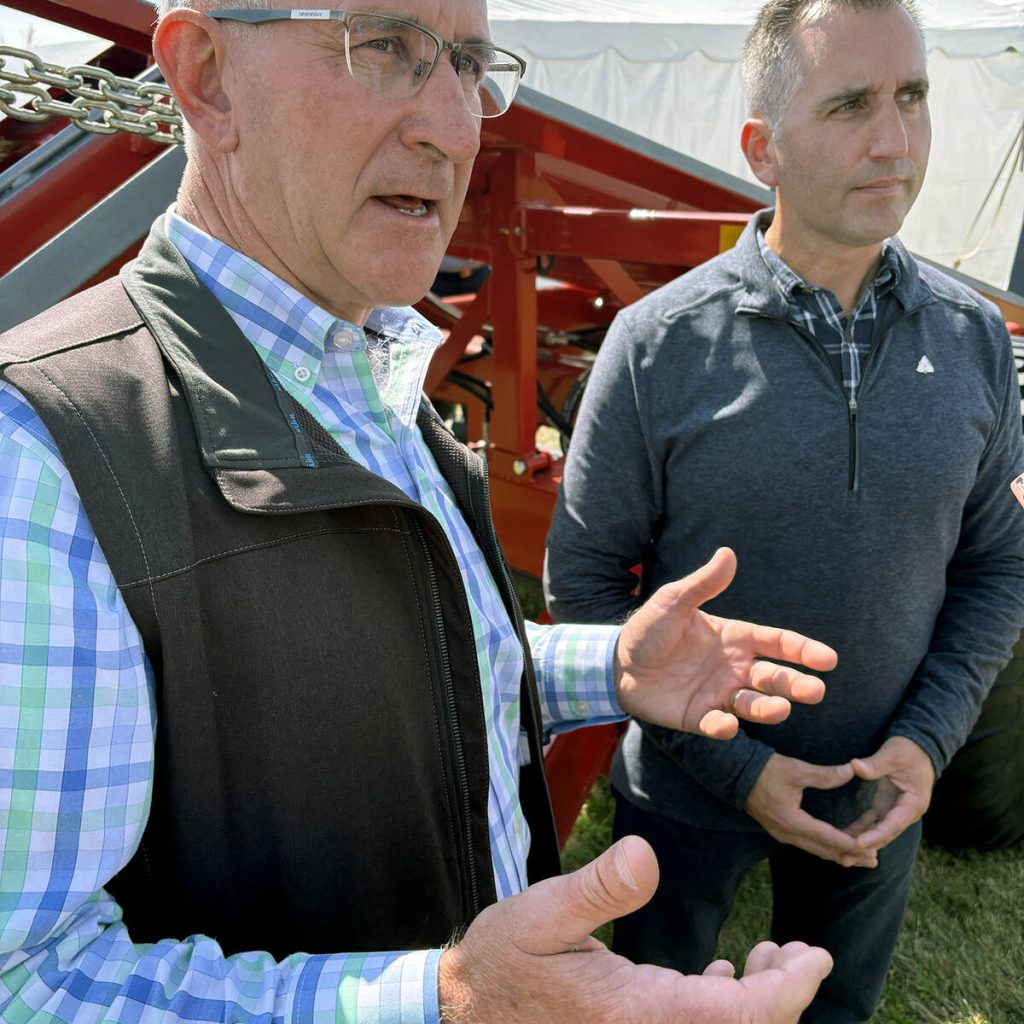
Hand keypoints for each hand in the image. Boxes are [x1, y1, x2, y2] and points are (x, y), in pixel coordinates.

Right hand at [438, 835, 832, 1023]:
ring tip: (772, 955)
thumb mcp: (543, 912)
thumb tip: (646, 854)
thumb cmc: (505, 959)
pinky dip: (727, 1005)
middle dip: (785, 996)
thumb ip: (599, 887)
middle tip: (804, 951)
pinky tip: (722, 972)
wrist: (470, 1008)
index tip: (817, 956)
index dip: (788, 990)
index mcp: (637, 1011)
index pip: (739, 1016)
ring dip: (761, 1002)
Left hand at [614, 547, 836, 739]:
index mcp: (735, 637)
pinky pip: (717, 725)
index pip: (777, 643)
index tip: (827, 659)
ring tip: (781, 708)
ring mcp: (719, 694)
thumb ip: (703, 584)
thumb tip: (728, 553)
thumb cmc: (650, 629)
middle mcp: (734, 668)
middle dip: (797, 685)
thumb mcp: (674, 602)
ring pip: (753, 704)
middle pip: (774, 678)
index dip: (803, 650)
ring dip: (769, 708)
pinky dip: (724, 727)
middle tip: (816, 691)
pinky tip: (726, 724)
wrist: (617, 662)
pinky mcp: (699, 717)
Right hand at [744, 754, 877, 867]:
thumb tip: (851, 771)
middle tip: (875, 859)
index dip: (853, 845)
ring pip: (816, 850)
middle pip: (824, 850)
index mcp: (792, 821)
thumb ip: (824, 775)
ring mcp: (782, 834)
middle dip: (850, 855)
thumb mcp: (796, 769)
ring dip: (839, 853)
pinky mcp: (780, 830)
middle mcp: (787, 833)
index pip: (829, 838)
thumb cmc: (765, 770)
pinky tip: (836, 847)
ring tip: (861, 858)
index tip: (873, 849)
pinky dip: (826, 847)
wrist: (735, 773)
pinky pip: (808, 845)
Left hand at [846, 736, 934, 850]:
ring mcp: (897, 810)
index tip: (858, 844)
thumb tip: (855, 767)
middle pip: (885, 833)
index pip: (893, 823)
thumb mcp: (892, 754)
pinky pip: (873, 822)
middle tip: (844, 858)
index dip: (876, 835)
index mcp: (914, 802)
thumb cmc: (908, 750)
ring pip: (878, 831)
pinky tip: (844, 838)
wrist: (919, 746)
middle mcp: (907, 811)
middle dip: (865, 847)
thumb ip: (875, 763)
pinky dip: (861, 830)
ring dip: (861, 842)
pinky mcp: (887, 806)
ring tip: (841, 856)